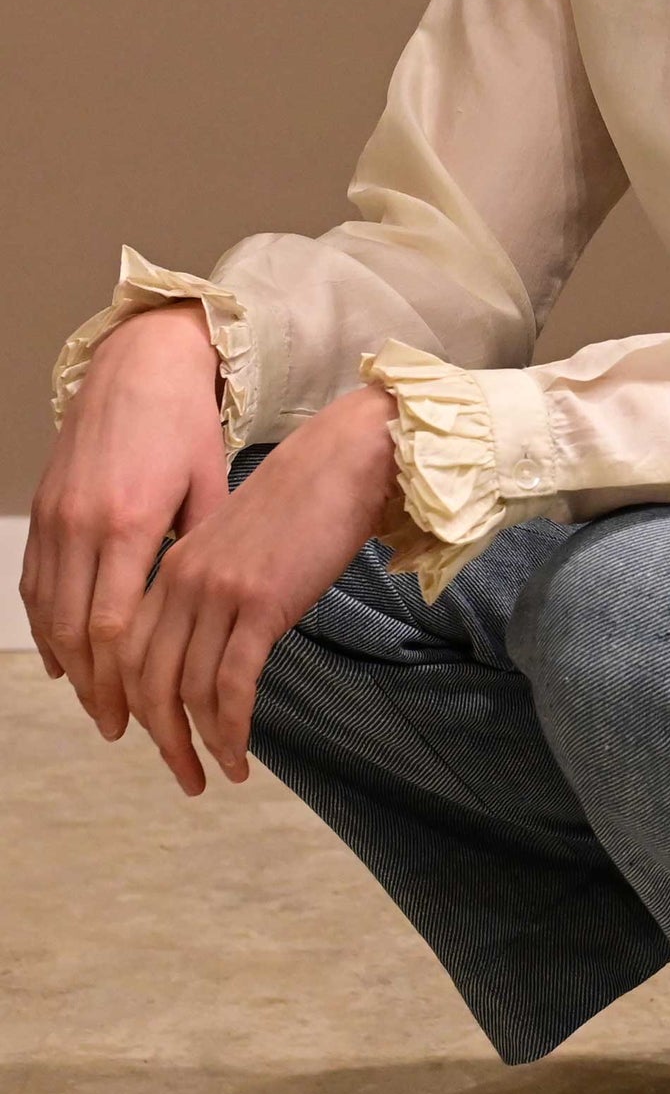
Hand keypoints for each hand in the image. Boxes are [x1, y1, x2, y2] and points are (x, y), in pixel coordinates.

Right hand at [22, 301, 226, 738]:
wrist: (138, 363)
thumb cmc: (185, 424)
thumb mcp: (209, 486)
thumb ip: (202, 548)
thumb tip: (209, 609)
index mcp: (133, 522)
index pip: (116, 623)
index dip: (125, 678)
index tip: (142, 719)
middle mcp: (85, 523)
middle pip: (78, 630)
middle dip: (97, 688)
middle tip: (120, 729)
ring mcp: (58, 516)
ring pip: (50, 611)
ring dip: (69, 665)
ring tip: (94, 703)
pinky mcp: (45, 507)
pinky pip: (35, 582)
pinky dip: (45, 625)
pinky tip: (61, 657)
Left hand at [115, 383, 405, 794]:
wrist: (345, 461)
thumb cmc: (304, 501)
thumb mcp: (238, 543)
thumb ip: (213, 587)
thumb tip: (212, 641)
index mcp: (173, 566)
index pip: (130, 650)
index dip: (136, 703)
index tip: (158, 738)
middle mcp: (183, 581)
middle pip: (148, 679)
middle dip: (163, 739)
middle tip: (184, 777)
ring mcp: (219, 592)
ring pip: (189, 689)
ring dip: (200, 743)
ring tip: (220, 772)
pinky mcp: (261, 604)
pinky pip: (232, 683)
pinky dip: (232, 727)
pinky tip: (242, 752)